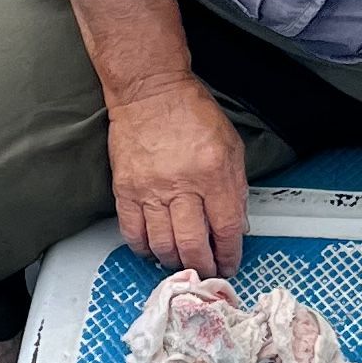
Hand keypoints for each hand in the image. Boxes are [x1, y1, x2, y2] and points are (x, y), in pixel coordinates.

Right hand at [107, 76, 249, 276]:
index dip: (229, 254)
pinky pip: (133, 232)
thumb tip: (235, 225)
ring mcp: (150, 189)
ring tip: (182, 263)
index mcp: (214, 173)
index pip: (226, 229)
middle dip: (203, 267)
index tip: (229, 264)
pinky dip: (144, 248)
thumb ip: (236, 187)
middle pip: (193, 245)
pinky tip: (153, 250)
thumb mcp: (230, 146)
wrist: (150, 90)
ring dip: (175, 261)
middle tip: (206, 272)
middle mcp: (182, 185)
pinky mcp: (126, 189)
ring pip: (162, 244)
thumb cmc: (191, 112)